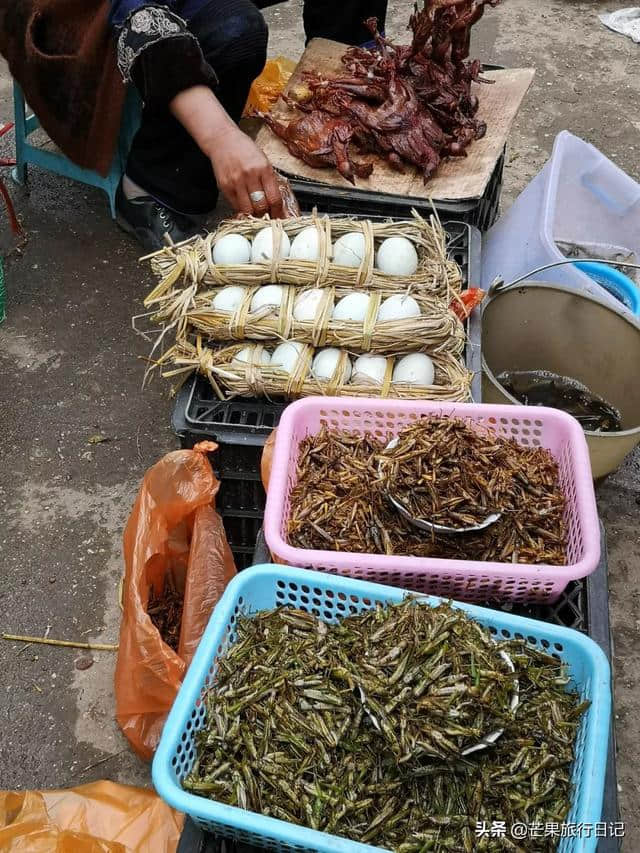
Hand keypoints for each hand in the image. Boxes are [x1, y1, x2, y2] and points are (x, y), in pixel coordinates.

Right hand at [170, 85, 283, 218]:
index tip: (278, 216)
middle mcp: (250, 175)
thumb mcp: (264, 161)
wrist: (223, 140)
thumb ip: (270, 181)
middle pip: (261, 207)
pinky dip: (242, 209)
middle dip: (266, 214)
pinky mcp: (225, 186)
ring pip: (248, 210)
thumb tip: (276, 203)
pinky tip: (245, 205)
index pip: (274, 198)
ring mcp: (236, 181)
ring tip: (256, 213)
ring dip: (253, 215)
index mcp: (264, 168)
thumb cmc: (245, 150)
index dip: (278, 212)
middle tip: (267, 216)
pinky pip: (235, 206)